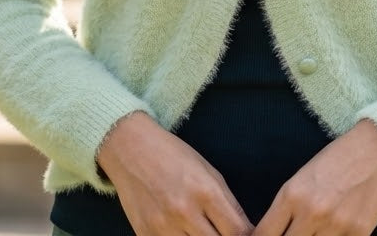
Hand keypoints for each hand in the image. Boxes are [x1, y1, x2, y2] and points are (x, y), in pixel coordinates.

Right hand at [97, 111, 253, 235]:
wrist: (130, 148)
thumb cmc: (174, 156)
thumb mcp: (208, 171)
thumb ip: (227, 204)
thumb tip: (246, 232)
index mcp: (206, 191)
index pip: (238, 232)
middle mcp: (184, 212)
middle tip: (223, 232)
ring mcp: (163, 228)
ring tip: (200, 231)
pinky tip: (182, 232)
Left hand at [252, 119, 376, 235]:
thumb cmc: (337, 159)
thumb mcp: (304, 176)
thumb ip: (288, 207)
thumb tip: (275, 233)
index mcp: (292, 194)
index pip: (265, 234)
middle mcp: (311, 212)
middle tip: (293, 235)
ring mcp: (336, 226)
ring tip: (313, 234)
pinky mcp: (359, 234)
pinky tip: (333, 234)